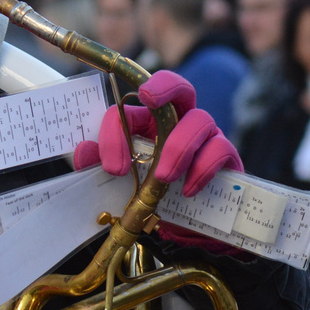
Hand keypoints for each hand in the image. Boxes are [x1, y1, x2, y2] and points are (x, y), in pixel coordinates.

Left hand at [73, 71, 241, 195]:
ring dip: (179, 146)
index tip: (113, 168)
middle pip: (178, 86)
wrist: (182, 223)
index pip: (128, 108)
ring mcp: (206, 135)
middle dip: (164, 85)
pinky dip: (203, 168)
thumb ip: (100, 165)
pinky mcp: (225, 156)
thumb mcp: (121, 181)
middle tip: (148, 97)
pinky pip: (221, 149)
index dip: (116, 132)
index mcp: (148, 121)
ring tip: (164, 176)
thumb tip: (83, 150)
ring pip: (200, 119)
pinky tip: (187, 189)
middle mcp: (179, 120)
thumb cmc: (149, 192)